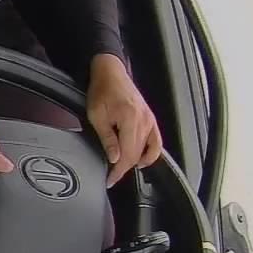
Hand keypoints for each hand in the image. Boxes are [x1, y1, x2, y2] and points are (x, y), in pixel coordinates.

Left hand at [86, 53, 161, 186]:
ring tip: (121, 169)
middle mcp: (144, 122)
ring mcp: (150, 120)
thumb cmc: (101, 90)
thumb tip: (114, 158)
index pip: (128, 154)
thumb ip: (107, 139)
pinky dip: (150, 153)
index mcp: (131, 120)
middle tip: (111, 177)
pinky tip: (142, 160)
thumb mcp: (96, 116)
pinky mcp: (150, 119)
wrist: (110, 73)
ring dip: (135, 162)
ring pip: (147, 150)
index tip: (110, 180)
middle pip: (138, 155)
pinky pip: (156, 141)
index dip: (118, 170)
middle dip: (124, 169)